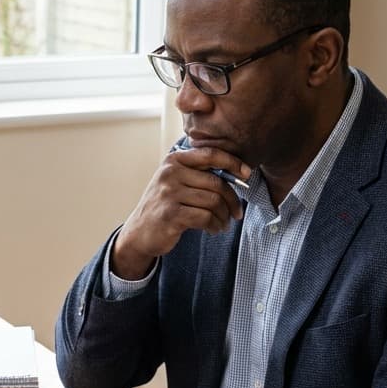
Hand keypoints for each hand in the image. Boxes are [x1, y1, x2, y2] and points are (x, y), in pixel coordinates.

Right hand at [111, 146, 250, 279]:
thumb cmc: (165, 206)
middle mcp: (170, 173)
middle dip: (232, 200)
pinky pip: (206, 217)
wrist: (139, 232)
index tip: (247, 174)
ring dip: (224, 216)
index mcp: (174, 160)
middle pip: (217, 183)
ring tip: (223, 224)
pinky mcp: (171, 214)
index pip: (211, 154)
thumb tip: (238, 173)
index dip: (233, 163)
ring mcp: (169, 193)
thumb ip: (198, 173)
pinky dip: (215, 225)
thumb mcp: (176, 182)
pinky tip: (214, 229)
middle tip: (237, 213)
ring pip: (214, 202)